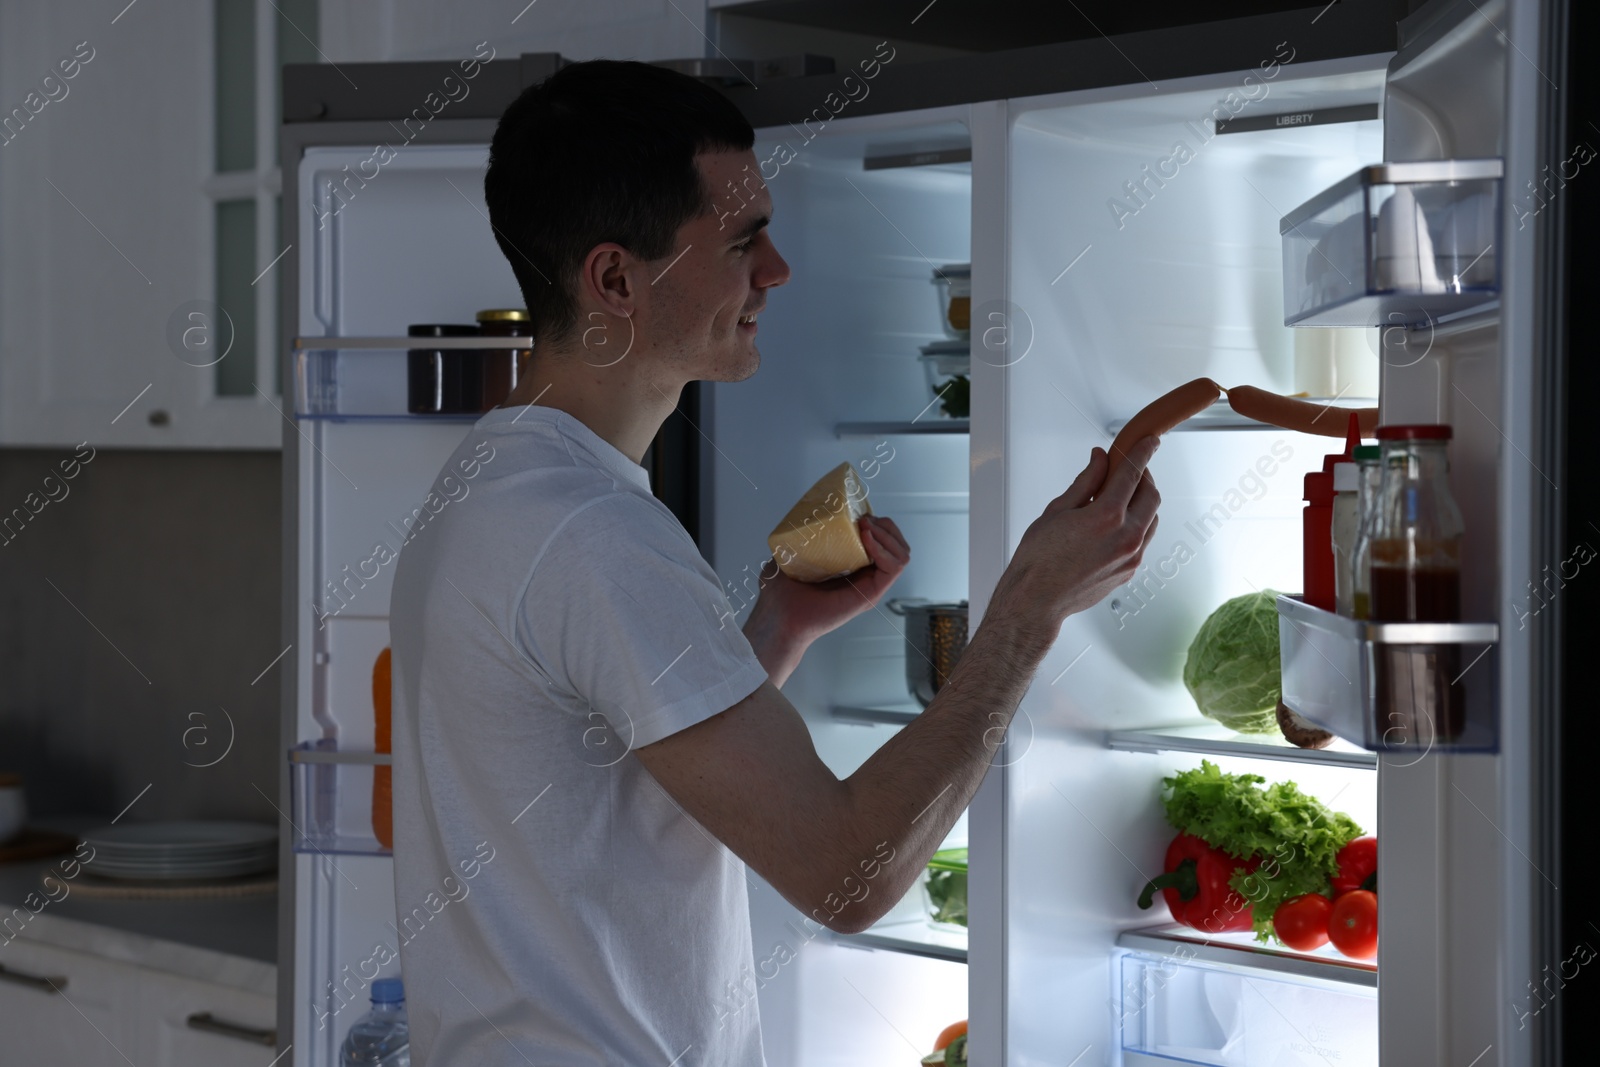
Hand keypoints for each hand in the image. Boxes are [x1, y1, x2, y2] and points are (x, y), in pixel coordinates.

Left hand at [754, 515, 911, 643]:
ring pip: (902, 554)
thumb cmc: (781, 594)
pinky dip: (884, 549)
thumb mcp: (791, 555)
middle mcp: (866, 577)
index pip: (882, 540)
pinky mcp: (870, 594)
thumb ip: (798, 540)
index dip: (876, 522)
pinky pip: (894, 567)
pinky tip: (866, 539)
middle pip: (898, 544)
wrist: (779, 616)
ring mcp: (870, 586)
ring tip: (865, 528)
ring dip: (887, 534)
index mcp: (853, 568)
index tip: (856, 513)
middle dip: (885, 525)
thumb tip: (796, 522)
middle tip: (863, 520)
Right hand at [990, 437, 1160, 644]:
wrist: (1036, 600)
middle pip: (1151, 495)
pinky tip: (1118, 522)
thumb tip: (1099, 460)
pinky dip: (1137, 523)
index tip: (1149, 442)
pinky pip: (1144, 539)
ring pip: (1152, 518)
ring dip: (1143, 501)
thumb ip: (1085, 482)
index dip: (1142, 452)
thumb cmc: (1038, 560)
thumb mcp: (1057, 510)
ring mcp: (1131, 557)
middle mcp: (1126, 537)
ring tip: (1121, 496)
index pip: (1133, 473)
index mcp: (1106, 517)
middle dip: (1143, 476)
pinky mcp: (1130, 571)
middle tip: (1129, 468)